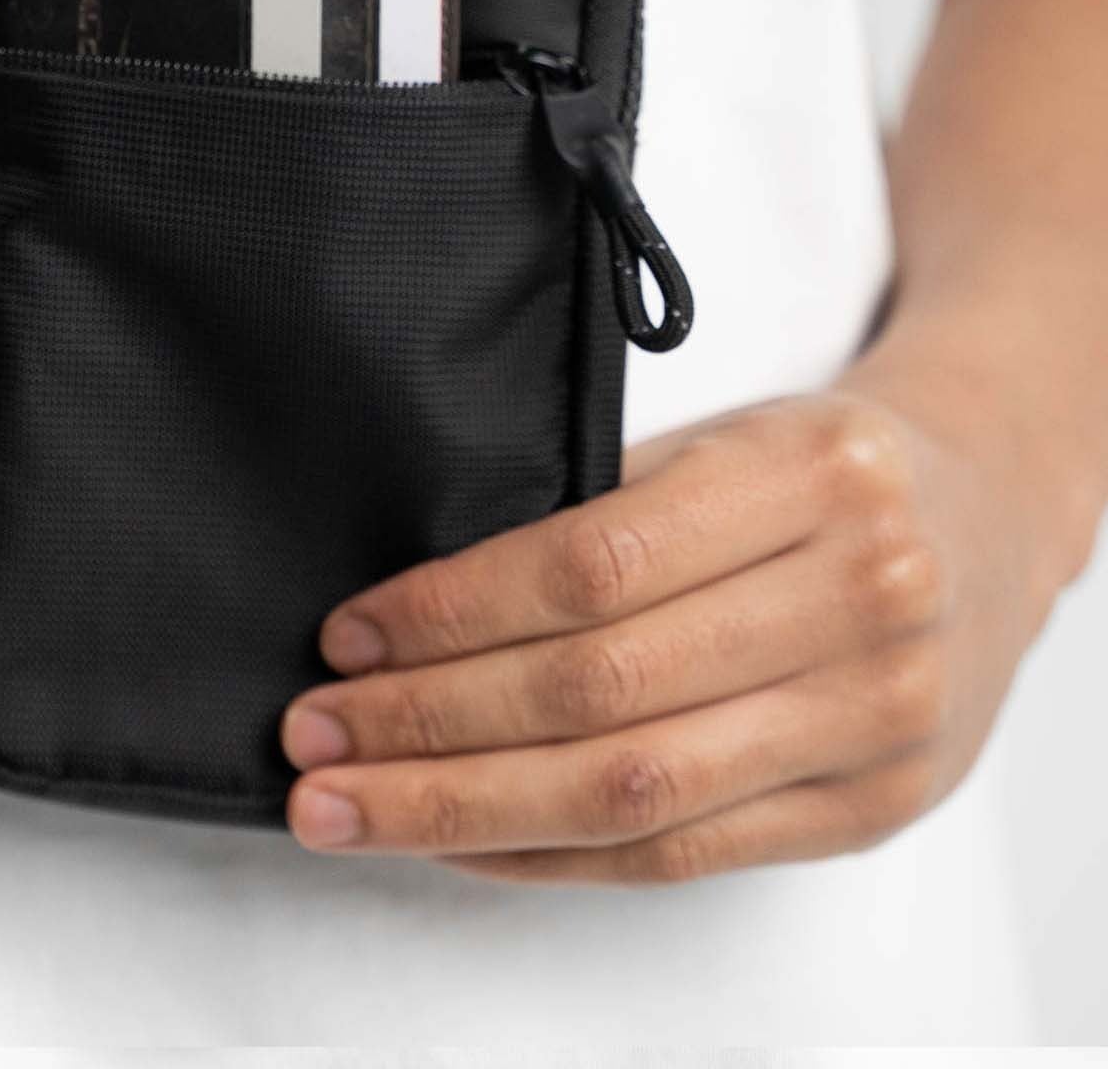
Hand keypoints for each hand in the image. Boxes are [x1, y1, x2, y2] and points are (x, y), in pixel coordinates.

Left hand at [280, 361, 1088, 881]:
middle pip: (600, 693)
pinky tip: (459, 841)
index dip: (450, 614)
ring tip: (350, 806)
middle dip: (431, 726)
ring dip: (465, 811)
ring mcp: (876, 719)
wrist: (985, 513)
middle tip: (314, 736)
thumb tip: (414, 613)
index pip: (590, 568)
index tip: (347, 637)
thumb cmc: (819, 468)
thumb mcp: (721, 441)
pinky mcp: (871, 808)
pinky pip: (683, 855)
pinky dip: (552, 857)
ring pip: (633, 794)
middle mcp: (856, 602)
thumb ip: (598, 515)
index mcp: (805, 480)